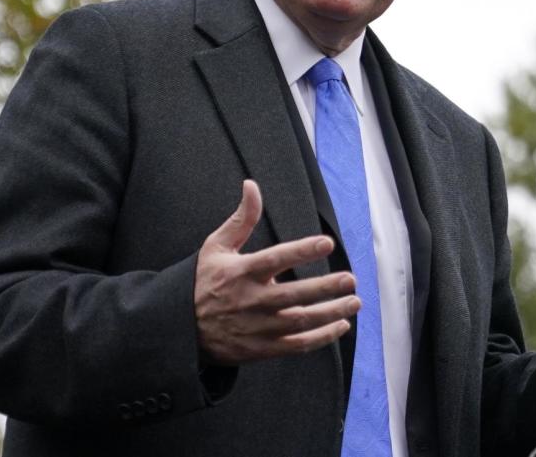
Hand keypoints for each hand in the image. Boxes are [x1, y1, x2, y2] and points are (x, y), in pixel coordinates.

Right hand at [194, 180, 358, 364]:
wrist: (182, 329)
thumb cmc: (203, 283)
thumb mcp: (215, 247)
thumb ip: (240, 219)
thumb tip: (252, 186)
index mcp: (241, 272)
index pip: (276, 258)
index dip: (302, 250)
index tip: (327, 242)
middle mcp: (251, 300)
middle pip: (294, 295)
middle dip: (325, 287)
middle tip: (351, 279)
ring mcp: (257, 327)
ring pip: (300, 321)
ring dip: (330, 313)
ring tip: (354, 302)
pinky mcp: (261, 348)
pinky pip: (296, 345)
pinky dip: (321, 338)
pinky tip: (340, 326)